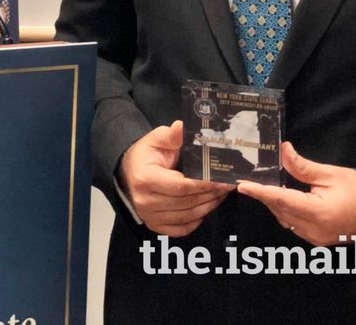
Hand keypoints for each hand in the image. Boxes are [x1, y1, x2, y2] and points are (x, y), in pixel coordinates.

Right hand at [118, 120, 234, 236]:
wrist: (128, 172)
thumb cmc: (145, 154)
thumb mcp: (156, 140)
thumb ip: (171, 136)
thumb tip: (182, 126)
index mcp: (146, 179)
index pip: (181, 186)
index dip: (205, 184)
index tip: (223, 180)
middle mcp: (145, 201)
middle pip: (187, 202)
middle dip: (211, 195)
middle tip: (227, 186)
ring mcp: (149, 216)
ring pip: (187, 216)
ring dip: (208, 207)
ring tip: (220, 195)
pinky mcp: (154, 226)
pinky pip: (181, 229)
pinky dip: (197, 220)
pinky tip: (205, 208)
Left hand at [235, 141, 355, 245]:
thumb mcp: (331, 174)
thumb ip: (303, 166)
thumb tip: (283, 150)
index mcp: (318, 213)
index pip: (281, 200)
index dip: (260, 192)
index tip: (242, 186)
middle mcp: (313, 230)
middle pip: (280, 210)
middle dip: (265, 195)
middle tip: (250, 180)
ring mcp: (315, 238)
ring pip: (285, 219)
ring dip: (274, 204)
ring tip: (264, 186)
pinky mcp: (317, 240)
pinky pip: (293, 225)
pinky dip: (285, 212)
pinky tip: (283, 198)